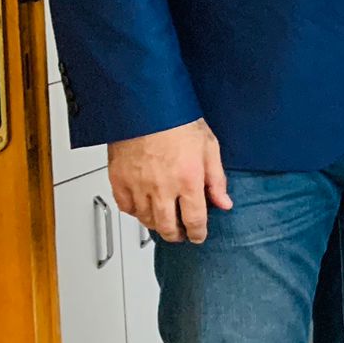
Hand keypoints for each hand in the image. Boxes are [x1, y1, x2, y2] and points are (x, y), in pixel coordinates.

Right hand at [108, 119, 232, 244]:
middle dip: (176, 235)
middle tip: (180, 234)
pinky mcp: (119, 180)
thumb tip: (224, 202)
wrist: (146, 106)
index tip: (198, 236)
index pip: (194, 220)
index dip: (197, 233)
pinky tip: (142, 209)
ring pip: (146, 219)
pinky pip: (126, 206)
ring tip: (163, 222)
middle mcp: (162, 187)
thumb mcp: (210, 148)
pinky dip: (135, 212)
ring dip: (156, 225)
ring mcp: (138, 185)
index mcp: (188, 180)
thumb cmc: (178, 121)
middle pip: (167, 226)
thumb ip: (216, 180)